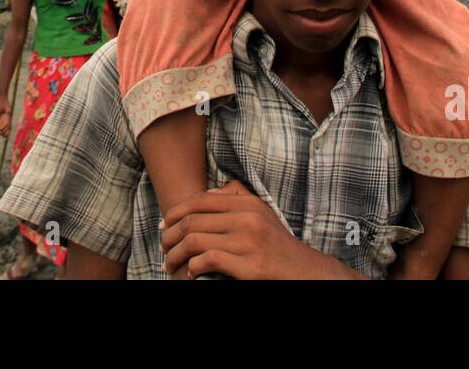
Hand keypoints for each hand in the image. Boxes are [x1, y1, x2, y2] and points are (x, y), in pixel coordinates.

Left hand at [159, 180, 357, 278]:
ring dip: (176, 255)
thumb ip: (237, 199)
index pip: (200, 201)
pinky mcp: (250, 265)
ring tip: (169, 265)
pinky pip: (209, 260)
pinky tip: (191, 274)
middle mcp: (247, 218)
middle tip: (162, 248)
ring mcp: (248, 241)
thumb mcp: (262, 214)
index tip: (163, 225)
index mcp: (247, 204)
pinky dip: (193, 268)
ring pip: (195, 241)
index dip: (175, 212)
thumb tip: (208, 194)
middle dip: (170, 236)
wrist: (306, 271)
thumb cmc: (278, 245)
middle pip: (192, 221)